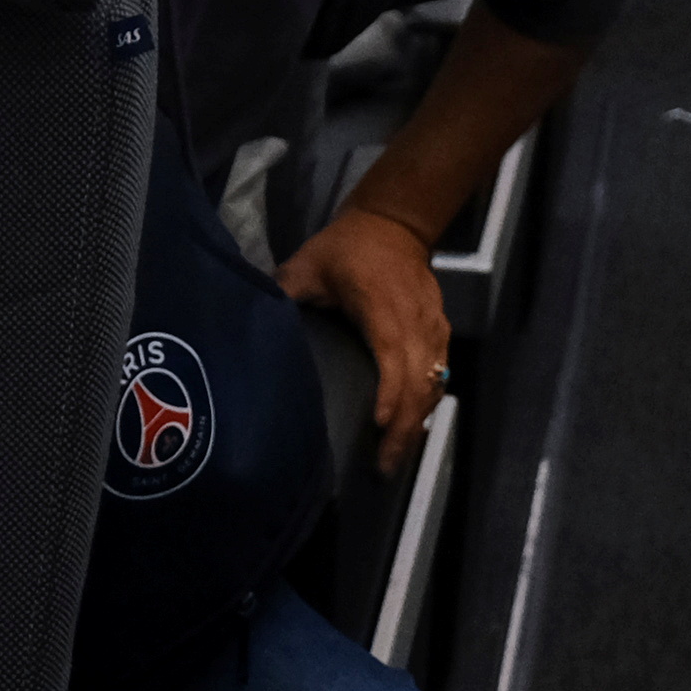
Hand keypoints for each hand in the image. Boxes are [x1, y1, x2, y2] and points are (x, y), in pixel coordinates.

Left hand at [281, 203, 449, 472]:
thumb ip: (282, 293)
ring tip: (395, 457)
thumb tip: (250, 324)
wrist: (396, 223)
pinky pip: (439, 375)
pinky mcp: (440, 332)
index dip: (390, 395)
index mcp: (382, 309)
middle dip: (404, 428)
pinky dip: (426, 404)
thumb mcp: (307, 265)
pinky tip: (411, 429)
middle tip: (384, 466)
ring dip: (417, 423)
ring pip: (433, 384)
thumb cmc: (348, 247)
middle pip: (419, 384)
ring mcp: (432, 328)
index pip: (393, 358)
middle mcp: (414, 323)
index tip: (378, 426)